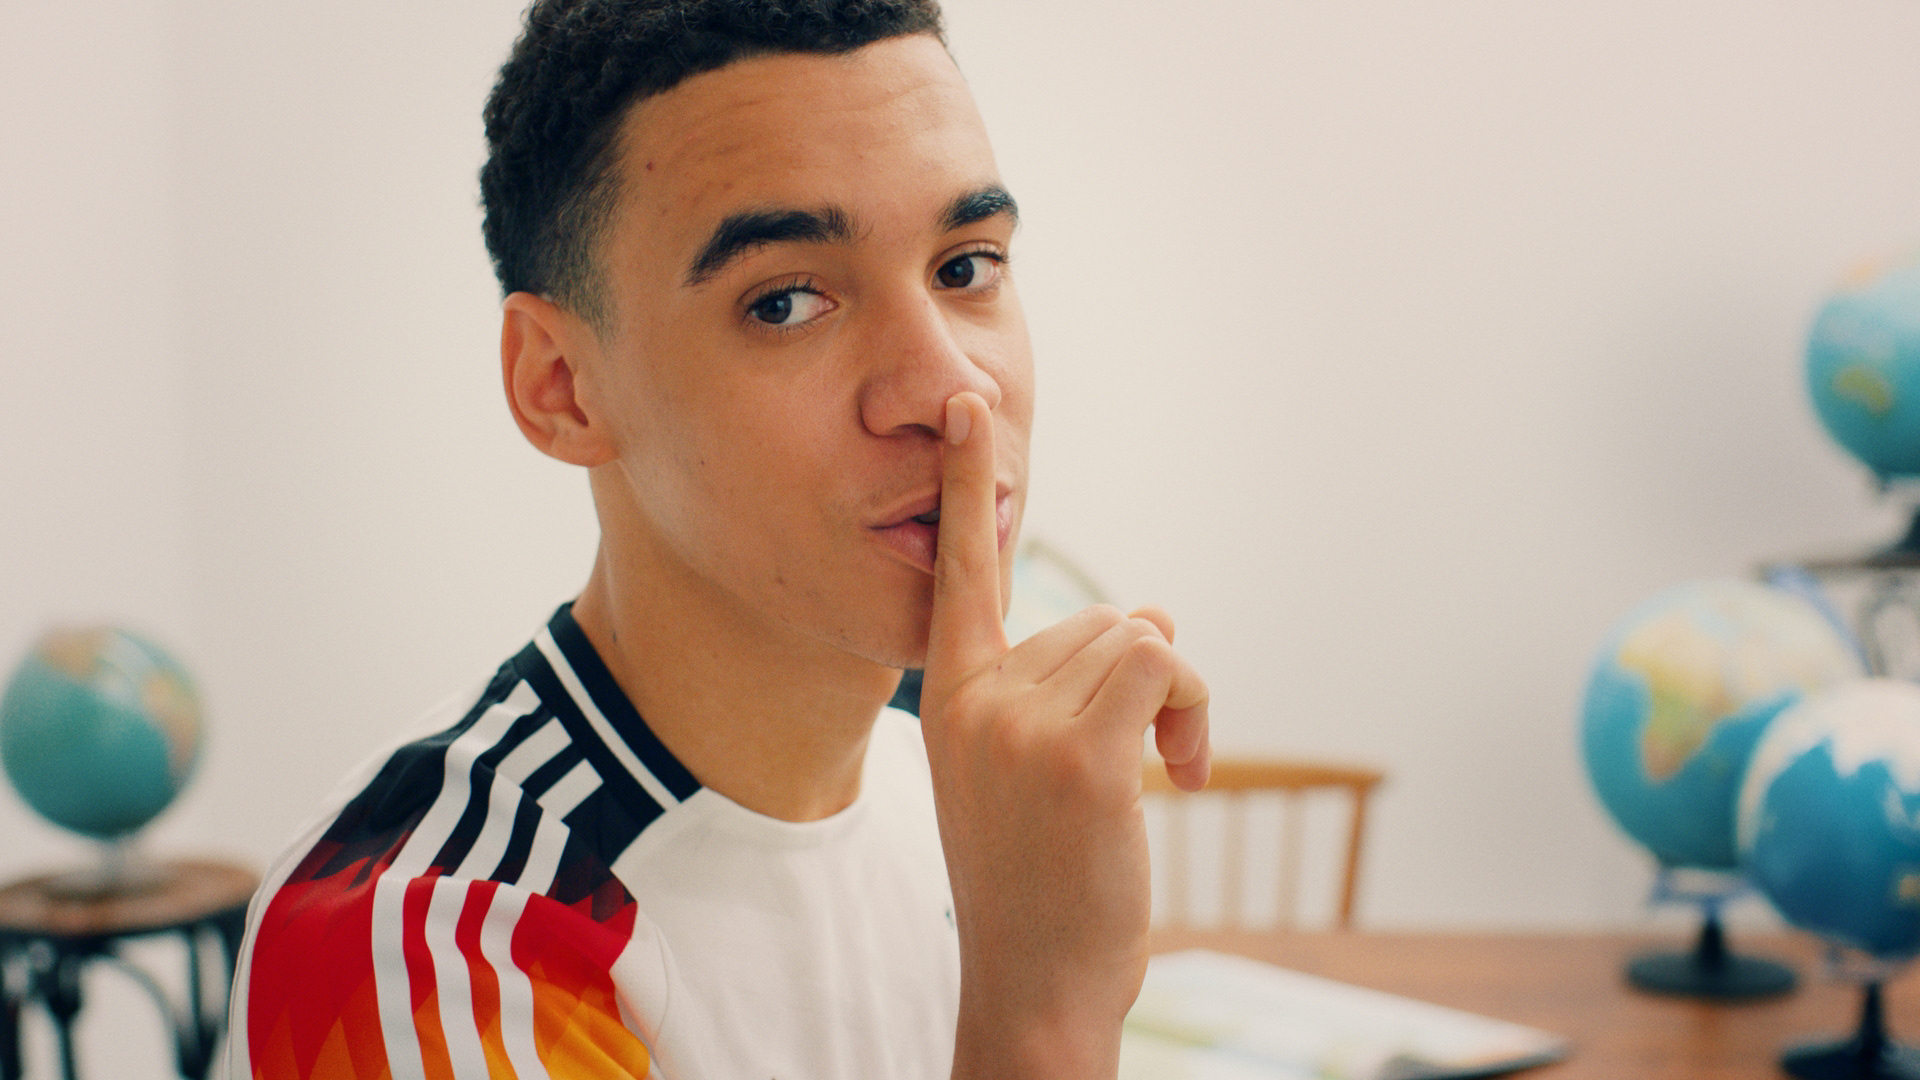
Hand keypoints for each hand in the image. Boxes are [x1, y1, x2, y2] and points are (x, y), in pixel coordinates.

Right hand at [923, 392, 1209, 1079]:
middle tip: (1148, 756)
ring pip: (1140, 639)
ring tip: (1160, 774)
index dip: (966, 486)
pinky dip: (1195, 710)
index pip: (959, 572)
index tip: (966, 406)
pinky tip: (1183, 777)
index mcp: (948, 695)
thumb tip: (1155, 612)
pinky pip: (1166, 665)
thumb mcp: (1029, 767)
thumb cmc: (1040, 877)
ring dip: (1177, 700)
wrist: (1033, 982)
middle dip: (1145, 677)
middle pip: (1100, 616)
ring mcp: (1021, 725)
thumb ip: (1073, 683)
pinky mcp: (1081, 756)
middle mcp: (975, 697)